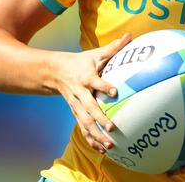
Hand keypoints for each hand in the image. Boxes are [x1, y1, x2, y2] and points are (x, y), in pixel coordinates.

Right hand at [53, 33, 131, 153]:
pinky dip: (91, 139)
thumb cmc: (80, 62)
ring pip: (85, 123)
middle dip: (100, 119)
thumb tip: (130, 36)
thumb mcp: (95, 53)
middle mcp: (80, 93)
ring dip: (96, 135)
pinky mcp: (75, 112)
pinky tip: (101, 149)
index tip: (114, 91)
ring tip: (109, 145)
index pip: (95, 82)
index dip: (104, 86)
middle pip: (89, 108)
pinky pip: (83, 128)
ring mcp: (76, 105)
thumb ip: (114, 47)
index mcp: (86, 77)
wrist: (53, 72)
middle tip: (113, 128)